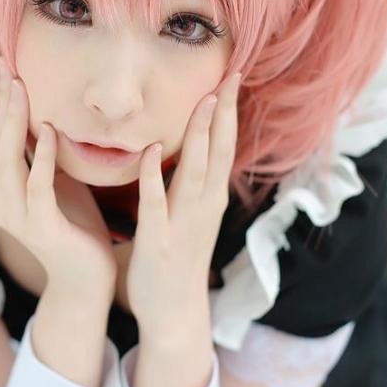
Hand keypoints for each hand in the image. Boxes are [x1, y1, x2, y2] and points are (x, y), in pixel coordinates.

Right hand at [0, 57, 117, 298]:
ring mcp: (18, 215)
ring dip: (15, 121)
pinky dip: (41, 158)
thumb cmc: (76, 228)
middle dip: (4, 103)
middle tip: (7, 65)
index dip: (4, 102)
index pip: (1, 137)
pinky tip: (47, 130)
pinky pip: (37, 186)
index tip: (9, 65)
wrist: (87, 279)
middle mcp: (2, 200)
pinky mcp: (40, 227)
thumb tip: (47, 117)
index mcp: (5, 188)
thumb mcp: (58, 183)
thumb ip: (46, 156)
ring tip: (21, 87)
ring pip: (10, 160)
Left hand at [125, 70, 240, 339]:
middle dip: (225, 112)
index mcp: (210, 197)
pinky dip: (155, 175)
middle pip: (219, 150)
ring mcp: (184, 222)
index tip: (232, 76)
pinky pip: (156, 202)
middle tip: (230, 75)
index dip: (229, 111)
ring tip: (204, 99)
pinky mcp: (159, 240)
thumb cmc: (177, 259)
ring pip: (196, 171)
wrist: (174, 311)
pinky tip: (153, 151)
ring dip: (201, 135)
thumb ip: (189, 184)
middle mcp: (205, 205)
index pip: (225, 145)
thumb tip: (188, 151)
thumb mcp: (191, 215)